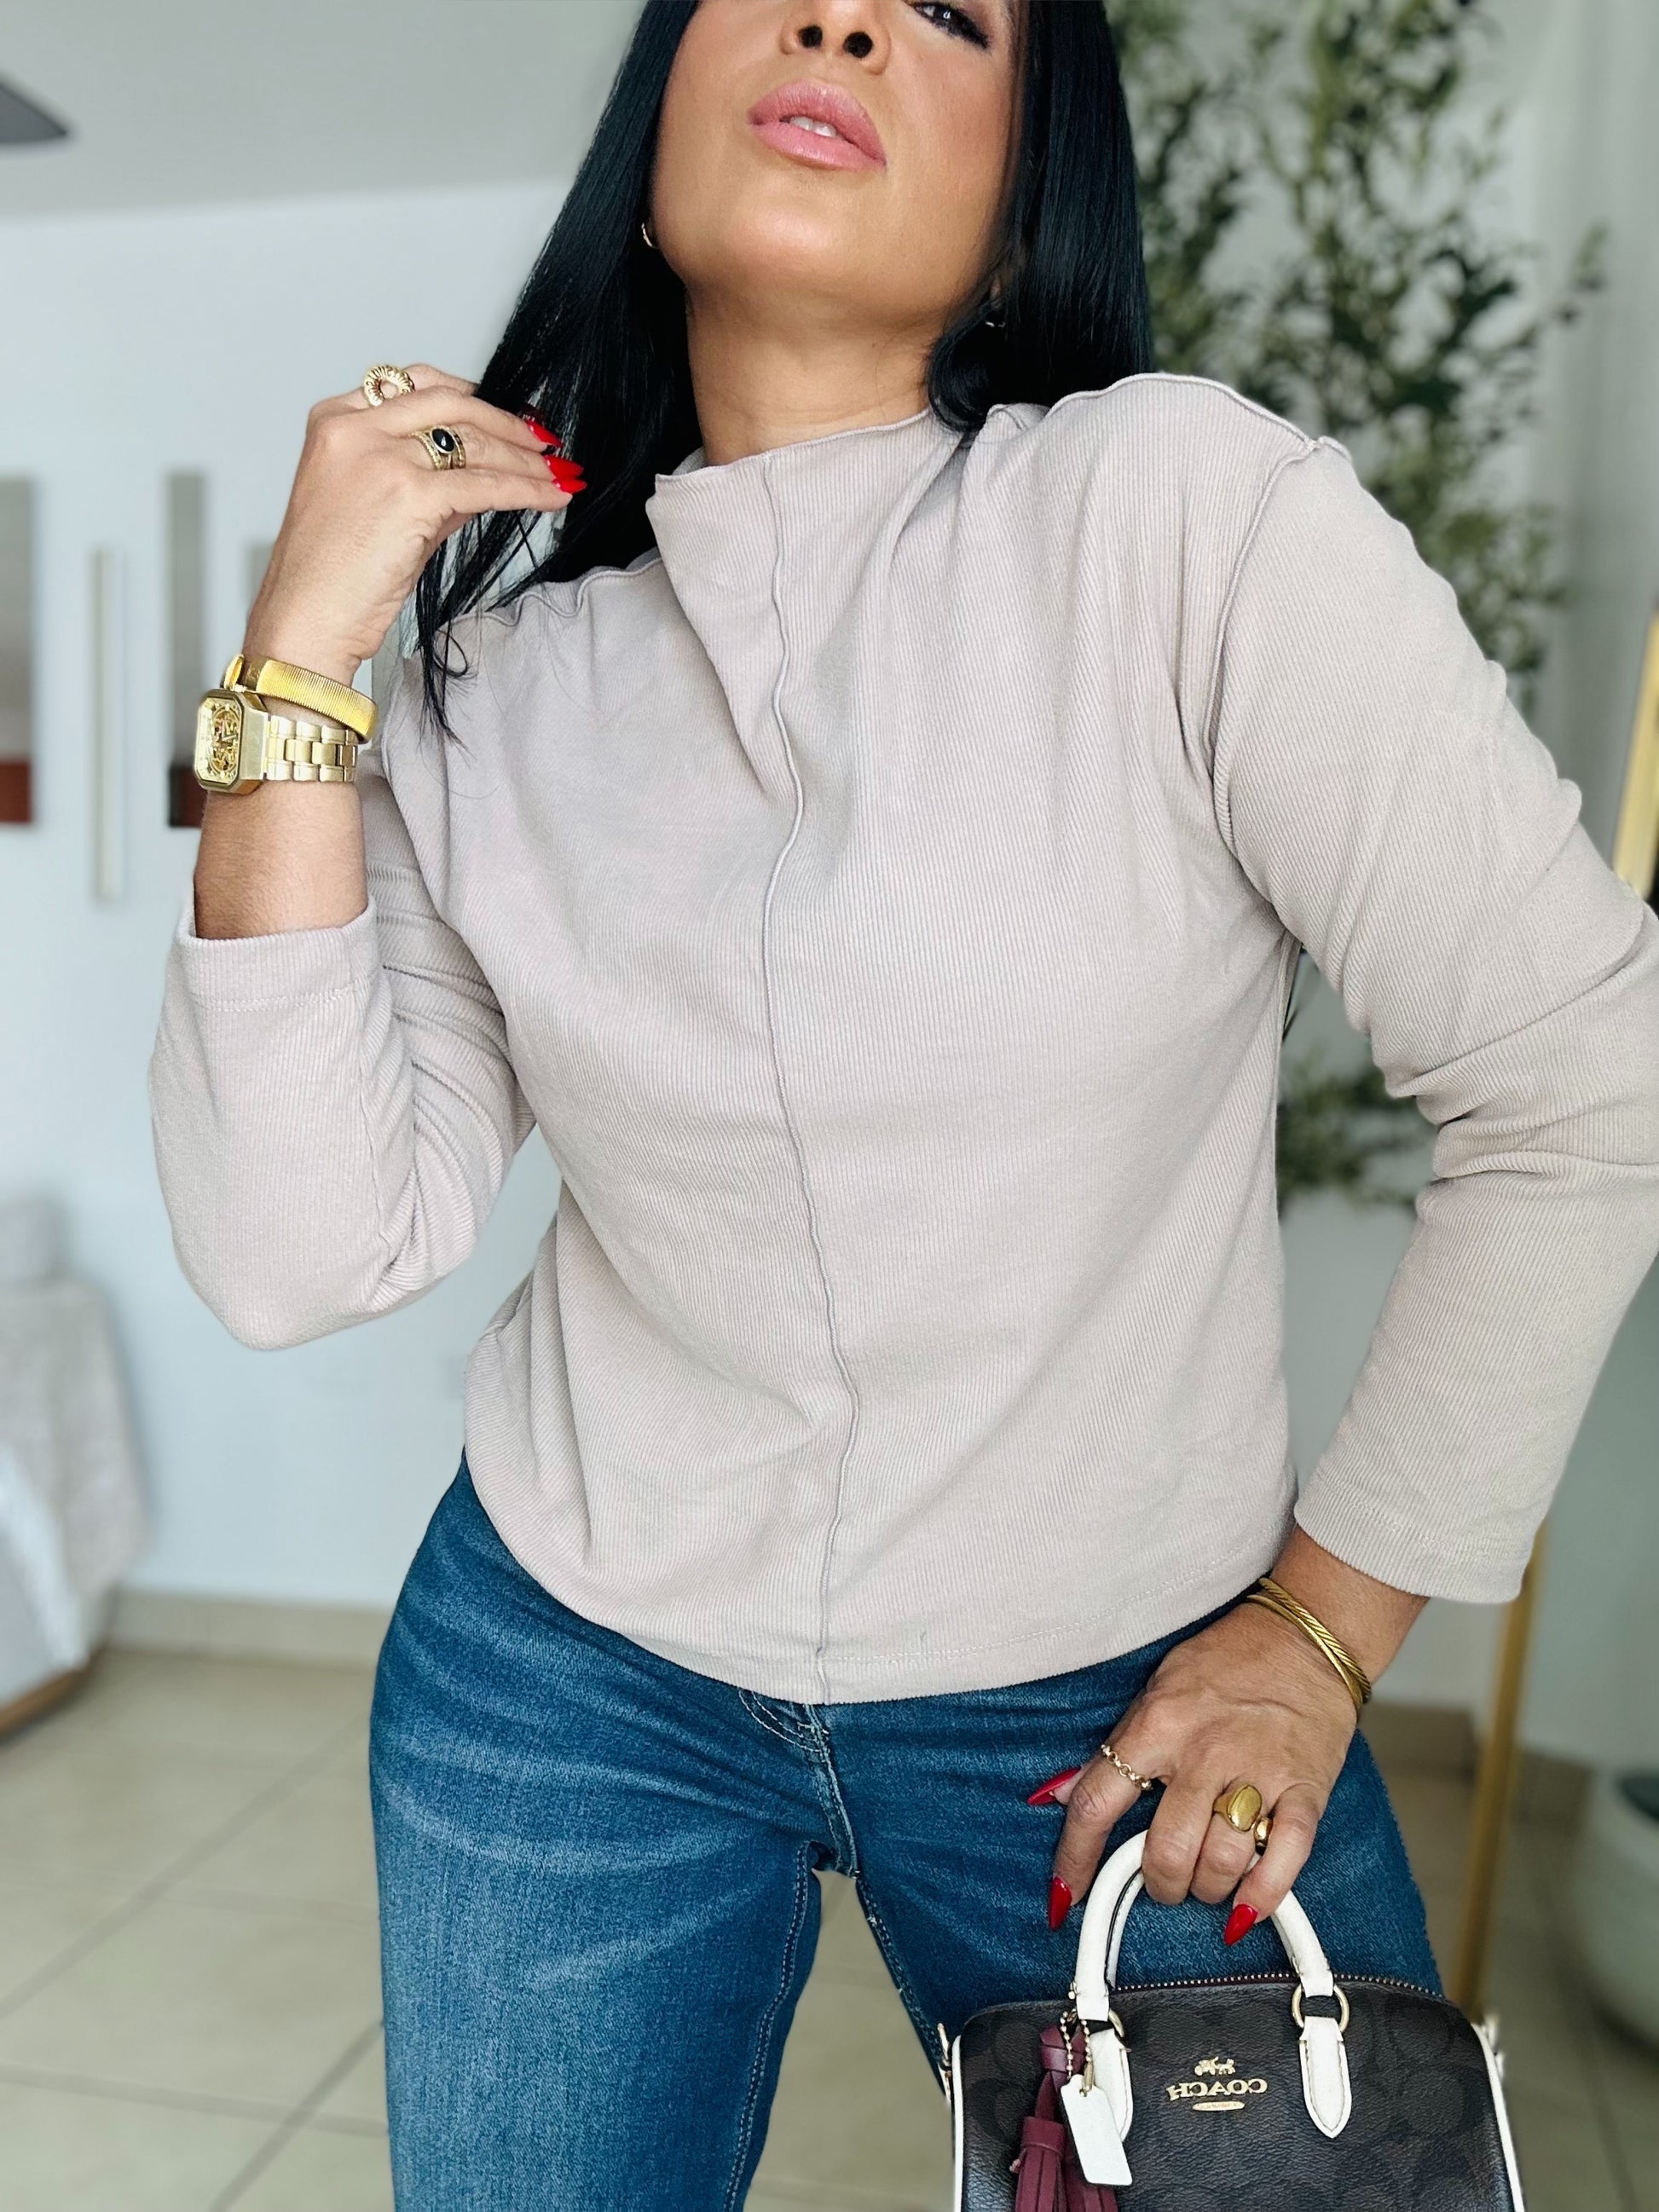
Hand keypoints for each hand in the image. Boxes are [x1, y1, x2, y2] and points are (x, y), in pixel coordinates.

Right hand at [241, 365, 584, 684]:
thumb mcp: (375, 511)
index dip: (469, 397)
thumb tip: (480, 476)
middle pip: (449, 402)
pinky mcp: (409, 494)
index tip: (502, 414)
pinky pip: (484, 485)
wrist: (304, 621)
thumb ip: (424, 484)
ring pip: (472, 441)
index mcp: (335, 420)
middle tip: (542, 440)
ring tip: (558, 471)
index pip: (415, 387)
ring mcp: (381, 456)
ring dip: (524, 458)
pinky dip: (525, 489)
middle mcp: (355, 428)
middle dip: (505, 421)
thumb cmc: (329, 579)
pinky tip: (553, 494)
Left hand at [1037, 1599, 1359, 1939]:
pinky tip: (1247, 1906)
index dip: (1074, 1859)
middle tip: (1164, 1879)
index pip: (1098, 1804)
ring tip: (1206, 1879)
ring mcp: (1258, 1772)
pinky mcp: (1305, 1790)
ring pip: (1220, 1864)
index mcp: (1158, 1725)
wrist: (1303, 1636)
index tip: (1062, 1895)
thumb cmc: (1226, 1663)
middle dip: (1159, 1884)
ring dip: (1207, 1889)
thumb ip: (1115, 1748)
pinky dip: (1262, 1895)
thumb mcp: (1156, 1692)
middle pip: (1166, 1851)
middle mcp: (1204, 1751)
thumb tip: (1061, 1794)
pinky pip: (1284, 1859)